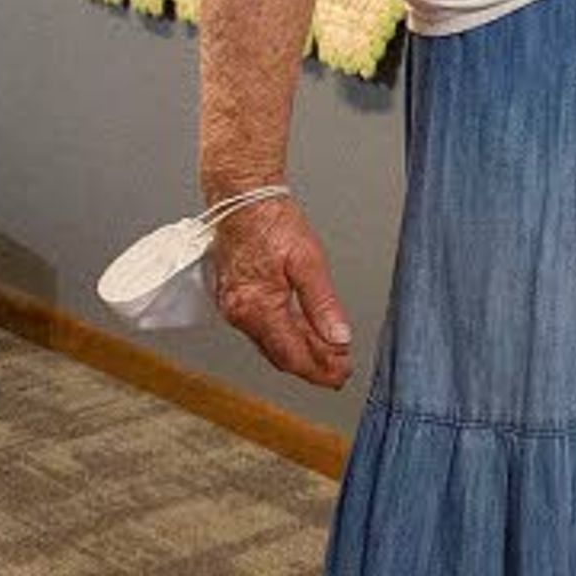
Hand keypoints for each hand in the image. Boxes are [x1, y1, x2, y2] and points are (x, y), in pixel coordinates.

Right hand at [213, 194, 353, 390]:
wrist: (242, 200)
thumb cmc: (272, 223)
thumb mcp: (309, 262)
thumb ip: (323, 305)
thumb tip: (339, 338)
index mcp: (257, 308)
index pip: (292, 355)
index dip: (319, 370)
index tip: (341, 376)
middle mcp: (240, 313)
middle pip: (281, 354)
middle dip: (313, 365)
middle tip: (340, 371)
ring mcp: (234, 307)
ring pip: (271, 343)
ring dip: (300, 351)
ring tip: (330, 355)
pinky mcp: (235, 299)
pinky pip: (262, 328)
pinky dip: (286, 335)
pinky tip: (305, 334)